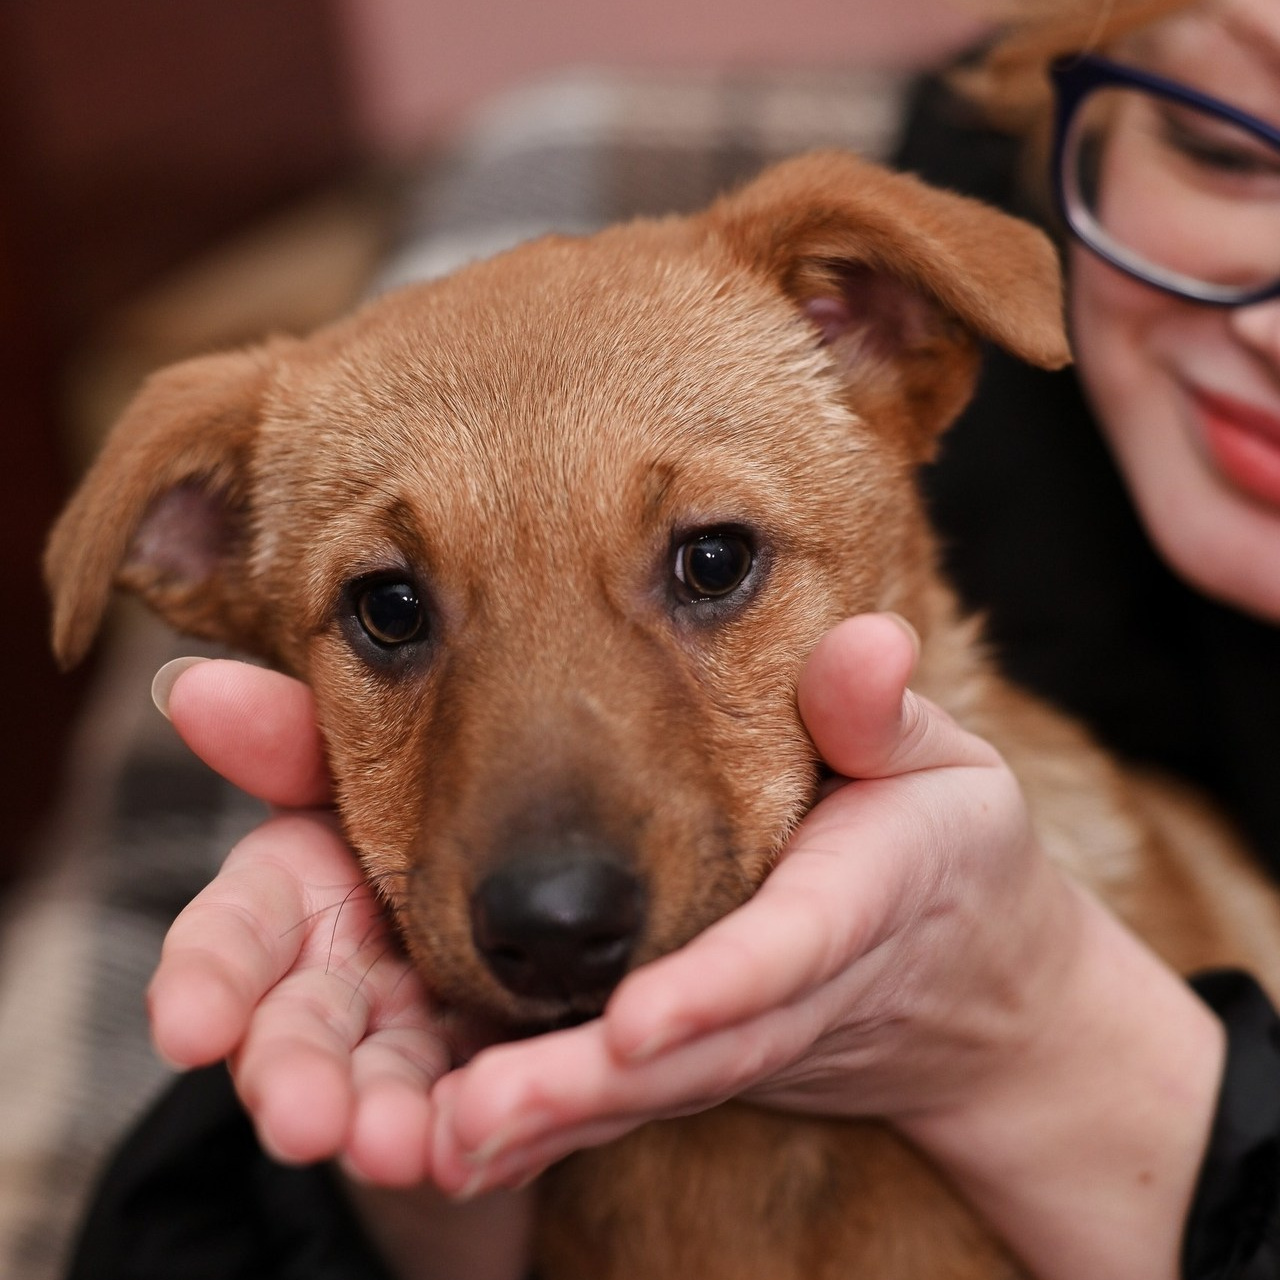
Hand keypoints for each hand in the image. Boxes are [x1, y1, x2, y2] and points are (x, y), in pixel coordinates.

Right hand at [147, 661, 448, 1186]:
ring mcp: (402, 1042)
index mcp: (298, 899)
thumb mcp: (351, 780)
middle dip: (293, 1073)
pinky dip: (460, 1133)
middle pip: (297, 1032)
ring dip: (376, 1118)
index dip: (207, 979)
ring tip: (396, 1144)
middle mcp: (338, 980)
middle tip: (305, 1117)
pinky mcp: (470, 1085)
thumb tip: (190, 686)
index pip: (232, 936)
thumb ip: (286, 744)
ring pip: (377, 1088)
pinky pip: (466, 1114)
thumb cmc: (407, 820)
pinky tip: (467, 1146)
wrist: (507, 902)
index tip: (188, 1027)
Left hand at [419, 614, 1221, 1279]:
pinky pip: (631, 1098)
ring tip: (445, 1143)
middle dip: (591, 1084)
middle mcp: (795, 993)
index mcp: (857, 902)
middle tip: (481, 1112)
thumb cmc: (936, 837)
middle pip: (698, 1050)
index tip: (635, 1022)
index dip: (717, 986)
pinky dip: (551, 1131)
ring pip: (653, 1090)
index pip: (790, 948)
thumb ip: (884, 716)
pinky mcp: (708, 1057)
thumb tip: (868, 642)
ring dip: (552, 1120)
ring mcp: (748, 1038)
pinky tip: (461, 1149)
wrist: (966, 972)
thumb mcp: (938, 764)